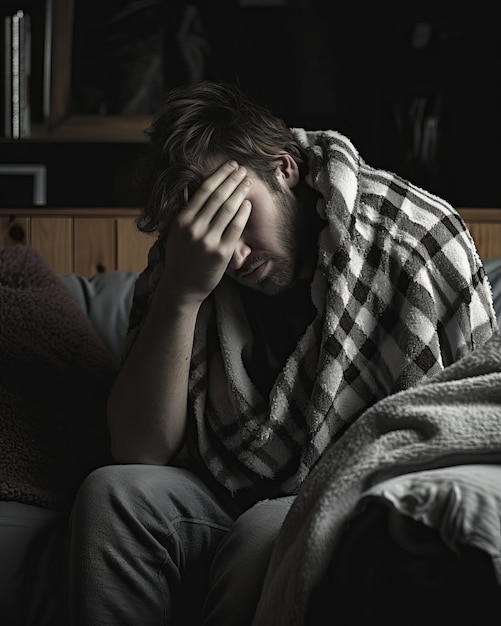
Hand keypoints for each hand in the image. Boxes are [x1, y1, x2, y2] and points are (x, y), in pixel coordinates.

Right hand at [161, 161, 252, 303]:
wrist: (182, 286)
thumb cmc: (181, 258)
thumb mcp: (178, 232)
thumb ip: (189, 215)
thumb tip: (207, 192)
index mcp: (182, 220)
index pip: (204, 190)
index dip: (220, 175)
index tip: (230, 166)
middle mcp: (195, 228)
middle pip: (219, 196)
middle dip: (233, 179)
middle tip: (244, 169)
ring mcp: (209, 240)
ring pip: (229, 209)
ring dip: (241, 192)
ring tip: (248, 182)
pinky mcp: (221, 253)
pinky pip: (236, 228)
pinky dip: (243, 213)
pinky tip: (248, 204)